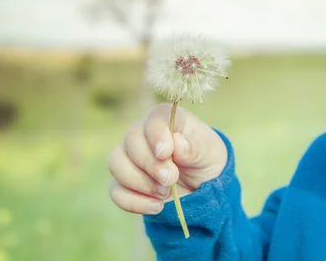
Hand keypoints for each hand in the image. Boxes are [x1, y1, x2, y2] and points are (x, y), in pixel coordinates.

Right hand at [108, 103, 227, 214]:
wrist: (201, 185)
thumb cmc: (205, 159)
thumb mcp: (210, 153)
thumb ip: (196, 147)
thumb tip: (178, 143)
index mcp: (167, 119)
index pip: (154, 118)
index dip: (156, 134)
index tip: (166, 153)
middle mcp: (143, 133)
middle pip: (131, 140)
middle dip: (150, 164)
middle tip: (172, 179)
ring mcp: (130, 157)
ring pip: (116, 164)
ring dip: (140, 182)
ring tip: (165, 192)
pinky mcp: (124, 182)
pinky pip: (116, 191)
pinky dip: (135, 202)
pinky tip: (157, 207)